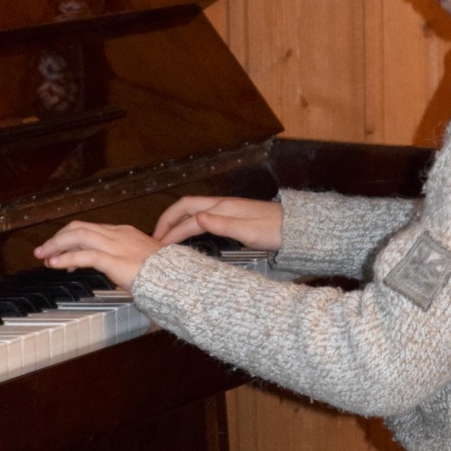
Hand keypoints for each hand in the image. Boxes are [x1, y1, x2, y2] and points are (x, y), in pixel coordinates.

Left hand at [33, 221, 158, 290]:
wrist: (179, 279)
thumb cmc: (165, 274)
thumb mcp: (141, 263)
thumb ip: (123, 263)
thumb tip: (112, 270)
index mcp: (124, 233)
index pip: (90, 229)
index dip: (70, 239)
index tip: (59, 252)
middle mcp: (118, 234)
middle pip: (79, 228)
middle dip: (57, 238)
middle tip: (42, 250)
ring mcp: (116, 245)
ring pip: (77, 236)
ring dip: (56, 245)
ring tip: (43, 256)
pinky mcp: (115, 260)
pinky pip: (84, 256)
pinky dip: (66, 258)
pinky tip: (55, 264)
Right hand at [153, 194, 282, 252]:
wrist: (296, 228)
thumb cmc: (274, 231)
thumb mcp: (249, 231)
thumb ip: (222, 225)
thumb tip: (196, 219)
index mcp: (223, 208)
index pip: (189, 218)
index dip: (172, 230)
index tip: (158, 245)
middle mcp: (221, 205)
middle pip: (185, 206)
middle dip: (167, 220)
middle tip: (154, 237)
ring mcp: (226, 209)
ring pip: (193, 210)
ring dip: (176, 221)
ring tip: (165, 236)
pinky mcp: (232, 215)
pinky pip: (202, 216)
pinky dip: (188, 223)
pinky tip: (188, 234)